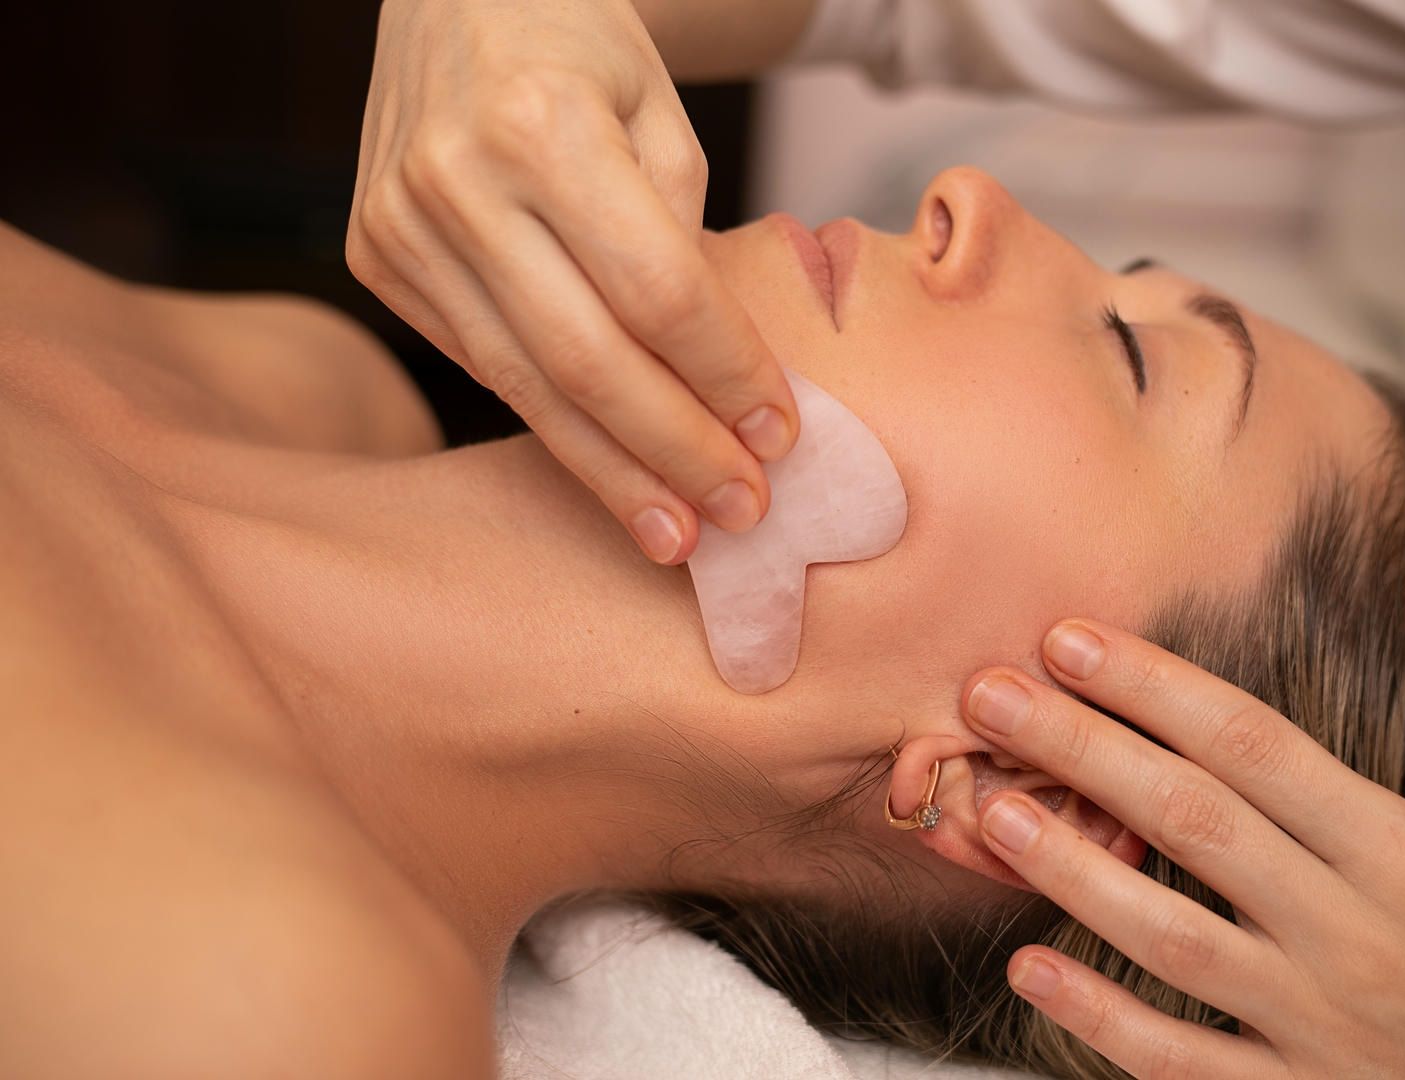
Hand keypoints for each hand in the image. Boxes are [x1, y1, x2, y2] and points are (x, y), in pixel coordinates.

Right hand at [348, 0, 798, 563]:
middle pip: (587, 359)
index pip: (659, 289)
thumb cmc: (578, 49)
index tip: (781, 435)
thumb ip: (682, 236)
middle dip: (675, 450)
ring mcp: (399, 225)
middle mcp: (454, 179)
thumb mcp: (658, 111)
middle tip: (743, 512)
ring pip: (524, 385)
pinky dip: (553, 422)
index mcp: (543, 123)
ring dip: (611, 471)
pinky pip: (482, 365)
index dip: (725, 375)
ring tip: (678, 531)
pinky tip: (609, 468)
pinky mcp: (375, 261)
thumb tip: (710, 379)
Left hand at [963, 555, 1404, 1077]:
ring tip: (990, 812)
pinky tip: (1033, 969)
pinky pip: (1188, 1065)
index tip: (1074, 640)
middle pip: (1194, 822)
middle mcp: (1356, 935)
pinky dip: (1106, 1022)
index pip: (1258, 748)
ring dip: (1074, 874)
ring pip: (1173, 940)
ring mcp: (1323, 1026)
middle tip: (989, 695)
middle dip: (1081, 750)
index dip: (1156, 688)